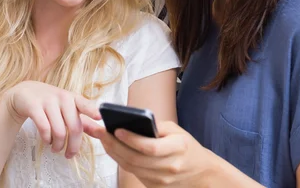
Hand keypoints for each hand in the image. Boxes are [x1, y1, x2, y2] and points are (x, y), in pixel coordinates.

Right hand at [5, 81, 101, 158]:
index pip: (85, 104)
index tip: (99, 117)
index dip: (92, 111)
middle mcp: (63, 98)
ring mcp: (48, 101)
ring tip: (55, 148)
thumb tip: (101, 133)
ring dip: (58, 145)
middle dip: (73, 146)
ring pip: (59, 131)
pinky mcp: (34, 106)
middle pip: (74, 126)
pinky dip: (46, 139)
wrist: (26, 94)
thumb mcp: (69, 109)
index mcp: (74, 98)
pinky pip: (44, 128)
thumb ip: (84, 122)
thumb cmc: (52, 104)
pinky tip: (46, 141)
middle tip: (68, 155)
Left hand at [88, 121, 214, 187]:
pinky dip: (121, 160)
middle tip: (98, 131)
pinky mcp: (154, 187)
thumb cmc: (186, 146)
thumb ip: (155, 125)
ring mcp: (161, 180)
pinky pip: (133, 172)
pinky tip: (113, 149)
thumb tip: (130, 120)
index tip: (116, 129)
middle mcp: (169, 167)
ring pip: (130, 167)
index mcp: (178, 148)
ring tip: (101, 137)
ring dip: (113, 152)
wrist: (200, 173)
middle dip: (113, 144)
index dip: (131, 139)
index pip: (150, 147)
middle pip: (135, 158)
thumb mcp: (176, 130)